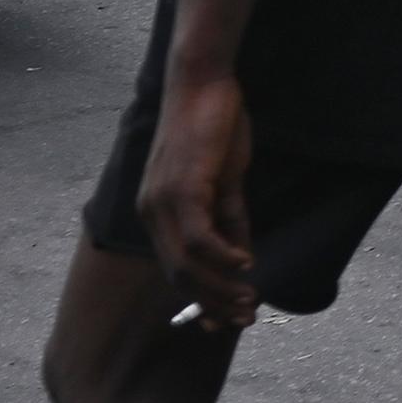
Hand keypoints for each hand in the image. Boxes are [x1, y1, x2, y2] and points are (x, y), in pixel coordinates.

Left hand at [138, 73, 259, 330]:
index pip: (177, 268)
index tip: (226, 320)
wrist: (202, 82)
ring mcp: (163, 203)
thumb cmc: (216, 124)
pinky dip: (221, 255)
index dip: (202, 297)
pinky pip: (198, 236)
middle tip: (244, 318)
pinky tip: (246, 264)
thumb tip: (242, 255)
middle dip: (212, 301)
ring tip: (249, 299)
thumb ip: (231, 216)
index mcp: (158, 213)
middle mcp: (152, 213)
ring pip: (187, 262)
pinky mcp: (181, 189)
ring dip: (219, 286)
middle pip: (179, 274)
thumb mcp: (227, 178)